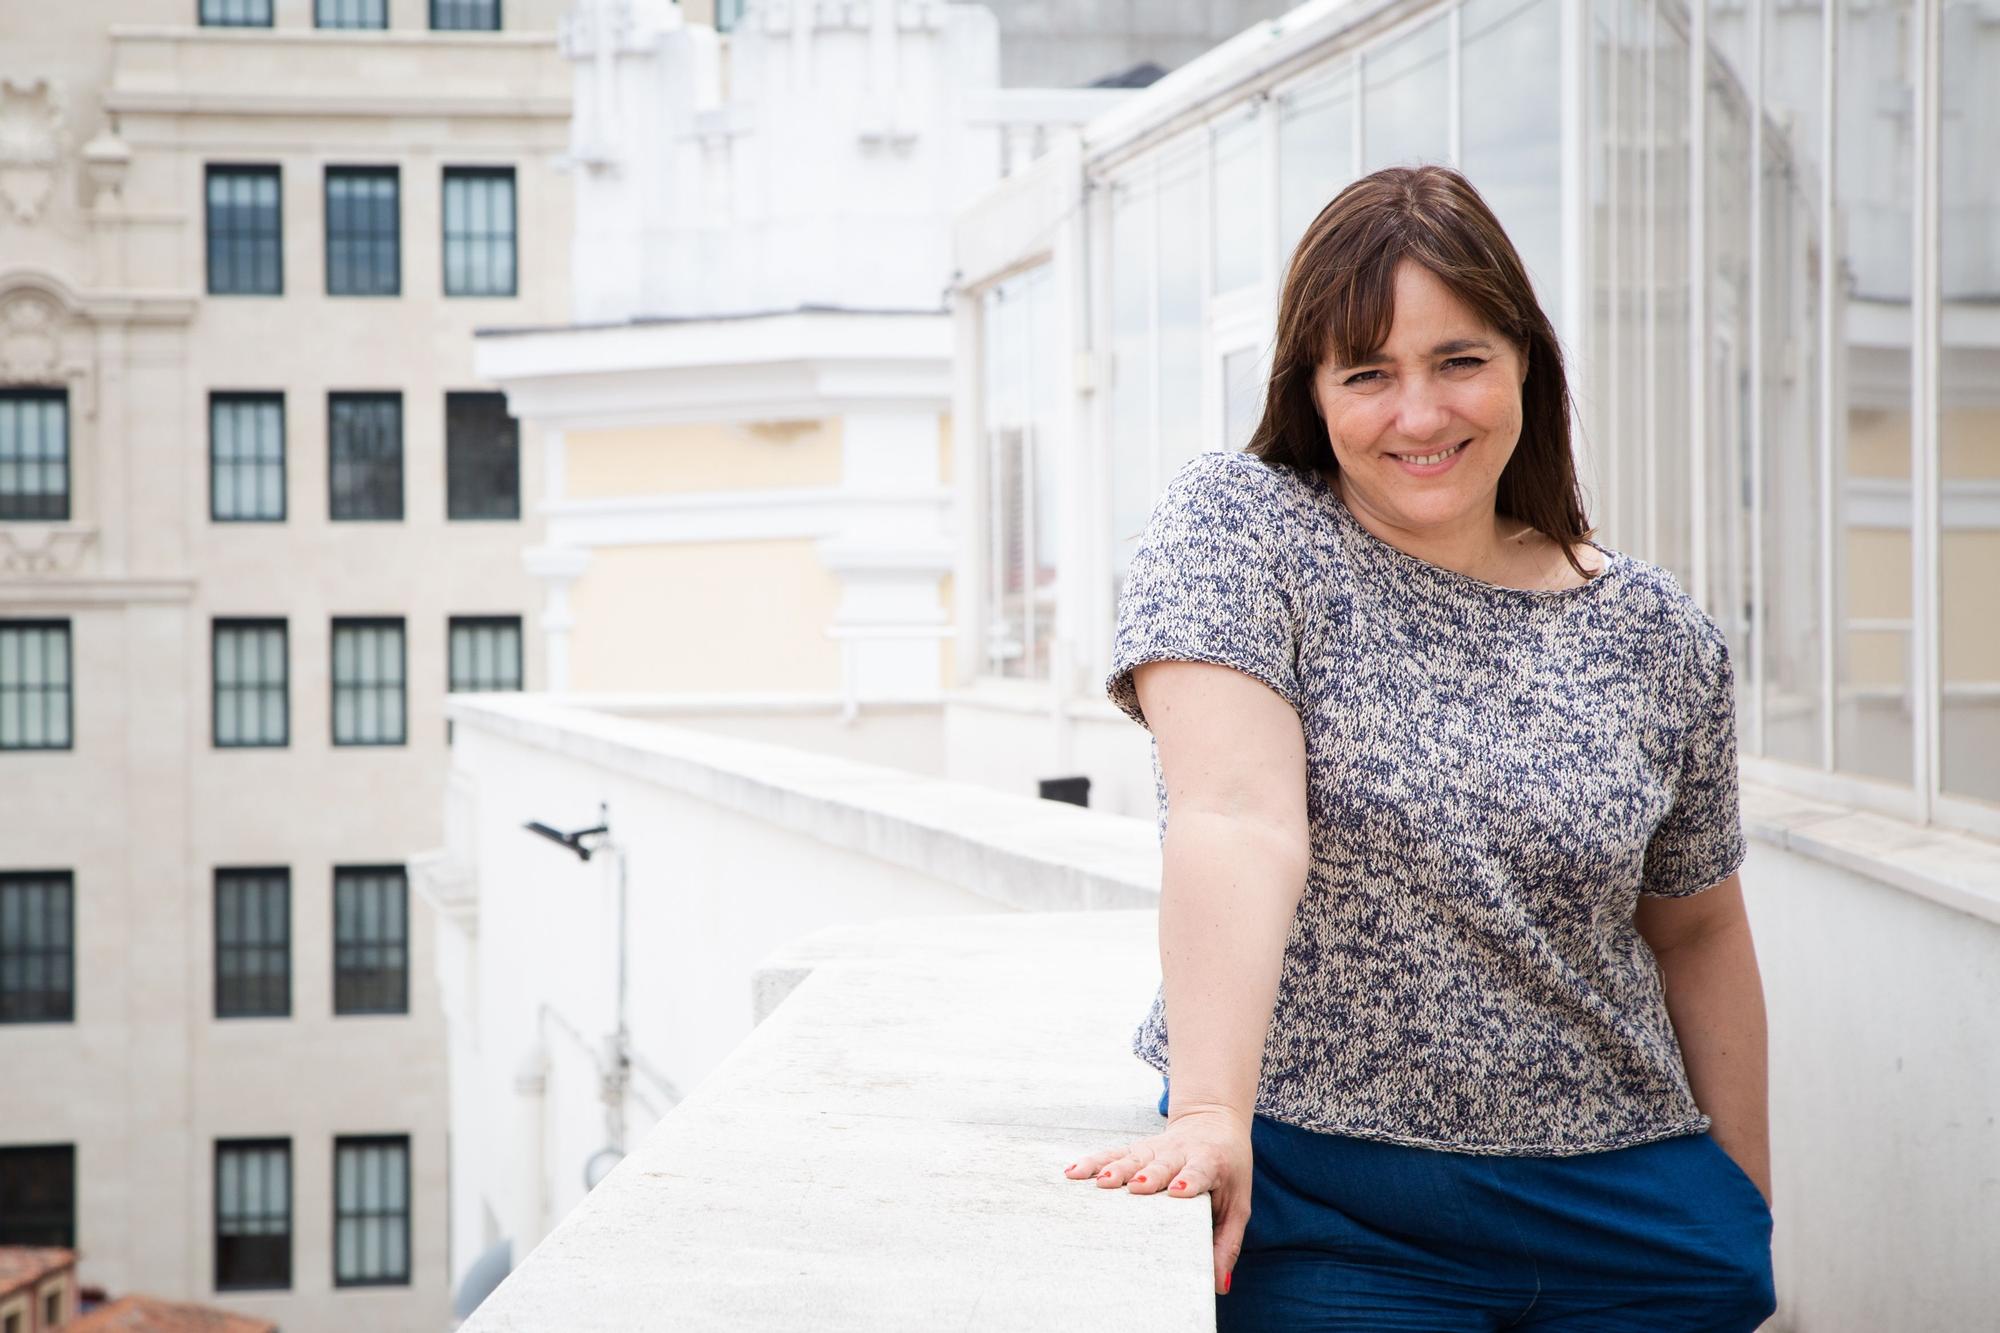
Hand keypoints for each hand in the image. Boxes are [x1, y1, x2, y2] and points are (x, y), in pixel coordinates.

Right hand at [1061, 1104, 1254, 1294]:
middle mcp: (1181, 1153)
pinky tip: (1074, 1173)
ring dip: (1115, 1168)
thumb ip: (1226, 1243)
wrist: (1214, 1124)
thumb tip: (1218, 1286)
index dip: (1189, 1180)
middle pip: (1162, 1165)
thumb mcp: (1237, 1205)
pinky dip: (1094, 1162)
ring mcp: (1157, 1148)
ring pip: (1133, 1157)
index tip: (1177, 1191)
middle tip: (1135, 1187)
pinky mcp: (1138, 1148)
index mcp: (1210, 1163)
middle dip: (1148, 1175)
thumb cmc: (1227, 1173)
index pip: (1199, 1171)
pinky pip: (1114, 1153)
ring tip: (1099, 1183)